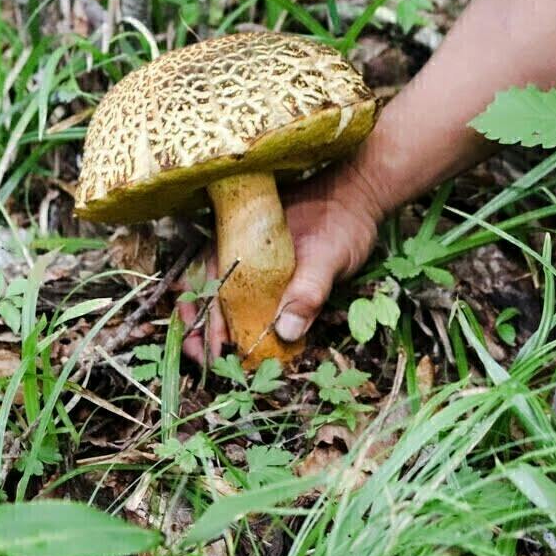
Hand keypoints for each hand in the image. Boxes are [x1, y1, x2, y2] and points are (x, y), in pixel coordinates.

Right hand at [177, 162, 385, 366]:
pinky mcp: (267, 265)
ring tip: (213, 353)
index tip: (212, 349)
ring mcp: (251, 256)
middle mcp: (238, 248)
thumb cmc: (342, 222)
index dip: (203, 320)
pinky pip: (241, 290)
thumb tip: (284, 331)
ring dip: (211, 321)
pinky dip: (235, 313)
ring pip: (216, 290)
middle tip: (203, 359)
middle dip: (197, 326)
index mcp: (243, 243)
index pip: (208, 285)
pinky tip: (241, 334)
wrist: (358, 196)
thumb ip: (308, 291)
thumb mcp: (329, 257)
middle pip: (202, 288)